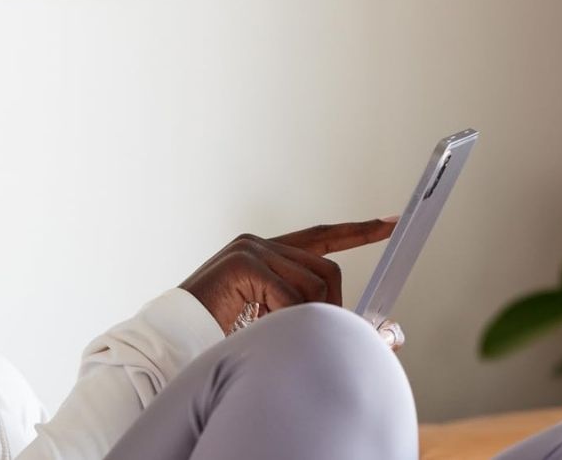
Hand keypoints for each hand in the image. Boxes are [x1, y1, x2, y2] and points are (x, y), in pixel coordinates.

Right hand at [179, 217, 397, 332]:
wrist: (171, 339)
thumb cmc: (217, 336)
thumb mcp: (274, 323)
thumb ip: (310, 316)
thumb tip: (382, 332)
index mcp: (264, 254)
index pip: (320, 237)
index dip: (357, 231)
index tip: (390, 222)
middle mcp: (257, 243)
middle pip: (326, 270)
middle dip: (333, 307)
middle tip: (324, 336)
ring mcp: (249, 249)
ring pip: (312, 285)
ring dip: (305, 319)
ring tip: (276, 336)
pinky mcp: (243, 262)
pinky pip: (289, 296)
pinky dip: (286, 321)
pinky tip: (262, 329)